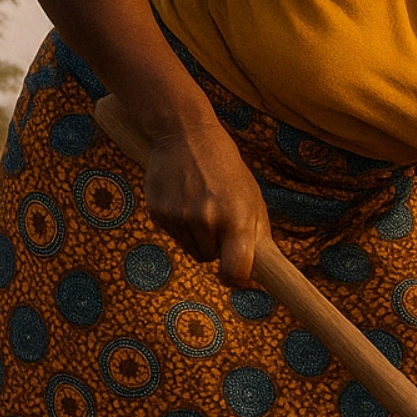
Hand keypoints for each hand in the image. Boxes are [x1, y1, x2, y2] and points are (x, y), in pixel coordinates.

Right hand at [141, 120, 269, 287]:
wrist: (186, 136)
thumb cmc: (227, 169)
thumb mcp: (253, 198)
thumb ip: (256, 235)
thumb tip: (258, 271)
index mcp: (237, 219)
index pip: (236, 271)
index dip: (238, 280)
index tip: (239, 279)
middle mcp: (207, 221)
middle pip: (210, 260)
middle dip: (218, 249)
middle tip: (220, 221)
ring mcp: (180, 218)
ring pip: (192, 250)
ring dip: (199, 239)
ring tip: (202, 206)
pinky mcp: (158, 214)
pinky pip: (174, 236)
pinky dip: (181, 227)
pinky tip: (185, 200)